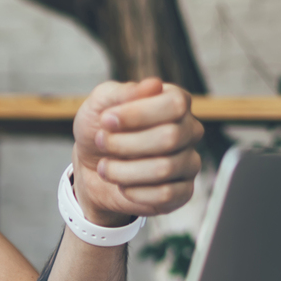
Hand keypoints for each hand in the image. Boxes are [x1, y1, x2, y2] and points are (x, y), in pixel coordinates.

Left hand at [71, 79, 203, 222]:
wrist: (91, 167)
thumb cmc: (100, 129)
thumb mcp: (99, 104)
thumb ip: (122, 92)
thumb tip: (154, 85)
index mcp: (175, 102)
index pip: (175, 104)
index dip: (137, 114)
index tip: (105, 120)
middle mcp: (188, 130)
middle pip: (170, 137)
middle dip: (124, 143)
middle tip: (100, 142)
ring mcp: (189, 161)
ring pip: (165, 168)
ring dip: (123, 170)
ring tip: (104, 167)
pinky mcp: (183, 191)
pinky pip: (167, 195)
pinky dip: (135, 192)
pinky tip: (122, 186)